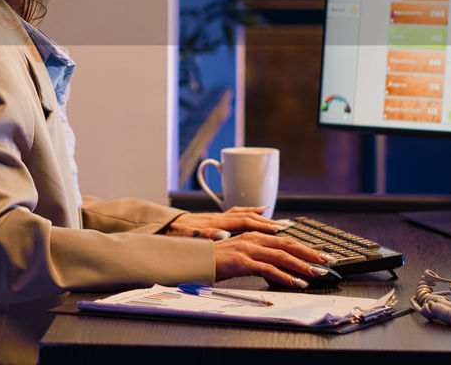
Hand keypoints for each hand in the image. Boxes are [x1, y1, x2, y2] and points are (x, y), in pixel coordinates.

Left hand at [163, 206, 283, 239]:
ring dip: (263, 218)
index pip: (244, 223)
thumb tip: (222, 236)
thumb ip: (205, 236)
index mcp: (215, 224)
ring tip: (280, 222)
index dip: (262, 226)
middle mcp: (220, 218)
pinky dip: (250, 212)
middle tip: (288, 228)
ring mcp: (218, 217)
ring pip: (245, 214)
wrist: (162, 226)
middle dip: (269, 223)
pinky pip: (237, 212)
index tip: (280, 231)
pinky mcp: (215, 218)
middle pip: (249, 218)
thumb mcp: (187, 238)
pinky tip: (258, 212)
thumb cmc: (174, 234)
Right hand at [213, 231, 330, 287]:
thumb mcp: (241, 254)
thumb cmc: (216, 259)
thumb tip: (280, 266)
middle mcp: (253, 239)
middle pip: (288, 244)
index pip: (286, 240)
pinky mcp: (242, 262)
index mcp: (254, 235)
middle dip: (310, 254)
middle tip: (327, 262)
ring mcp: (248, 250)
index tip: (321, 255)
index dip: (305, 247)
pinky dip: (285, 276)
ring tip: (317, 273)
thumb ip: (260, 256)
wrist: (195, 259)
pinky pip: (268, 269)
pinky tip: (296, 282)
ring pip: (282, 256)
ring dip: (302, 265)